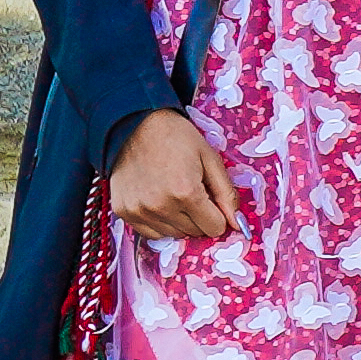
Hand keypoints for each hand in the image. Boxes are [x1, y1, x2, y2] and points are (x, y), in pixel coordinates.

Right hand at [111, 109, 238, 238]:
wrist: (134, 124)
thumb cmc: (177, 138)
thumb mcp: (210, 159)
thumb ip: (226, 194)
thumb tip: (237, 224)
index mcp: (185, 193)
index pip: (214, 228)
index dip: (218, 215)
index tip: (212, 200)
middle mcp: (160, 206)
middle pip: (194, 232)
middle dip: (200, 217)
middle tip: (193, 192)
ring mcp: (139, 211)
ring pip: (173, 235)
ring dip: (180, 221)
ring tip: (174, 193)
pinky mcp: (123, 211)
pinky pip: (150, 233)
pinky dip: (159, 222)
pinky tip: (159, 201)